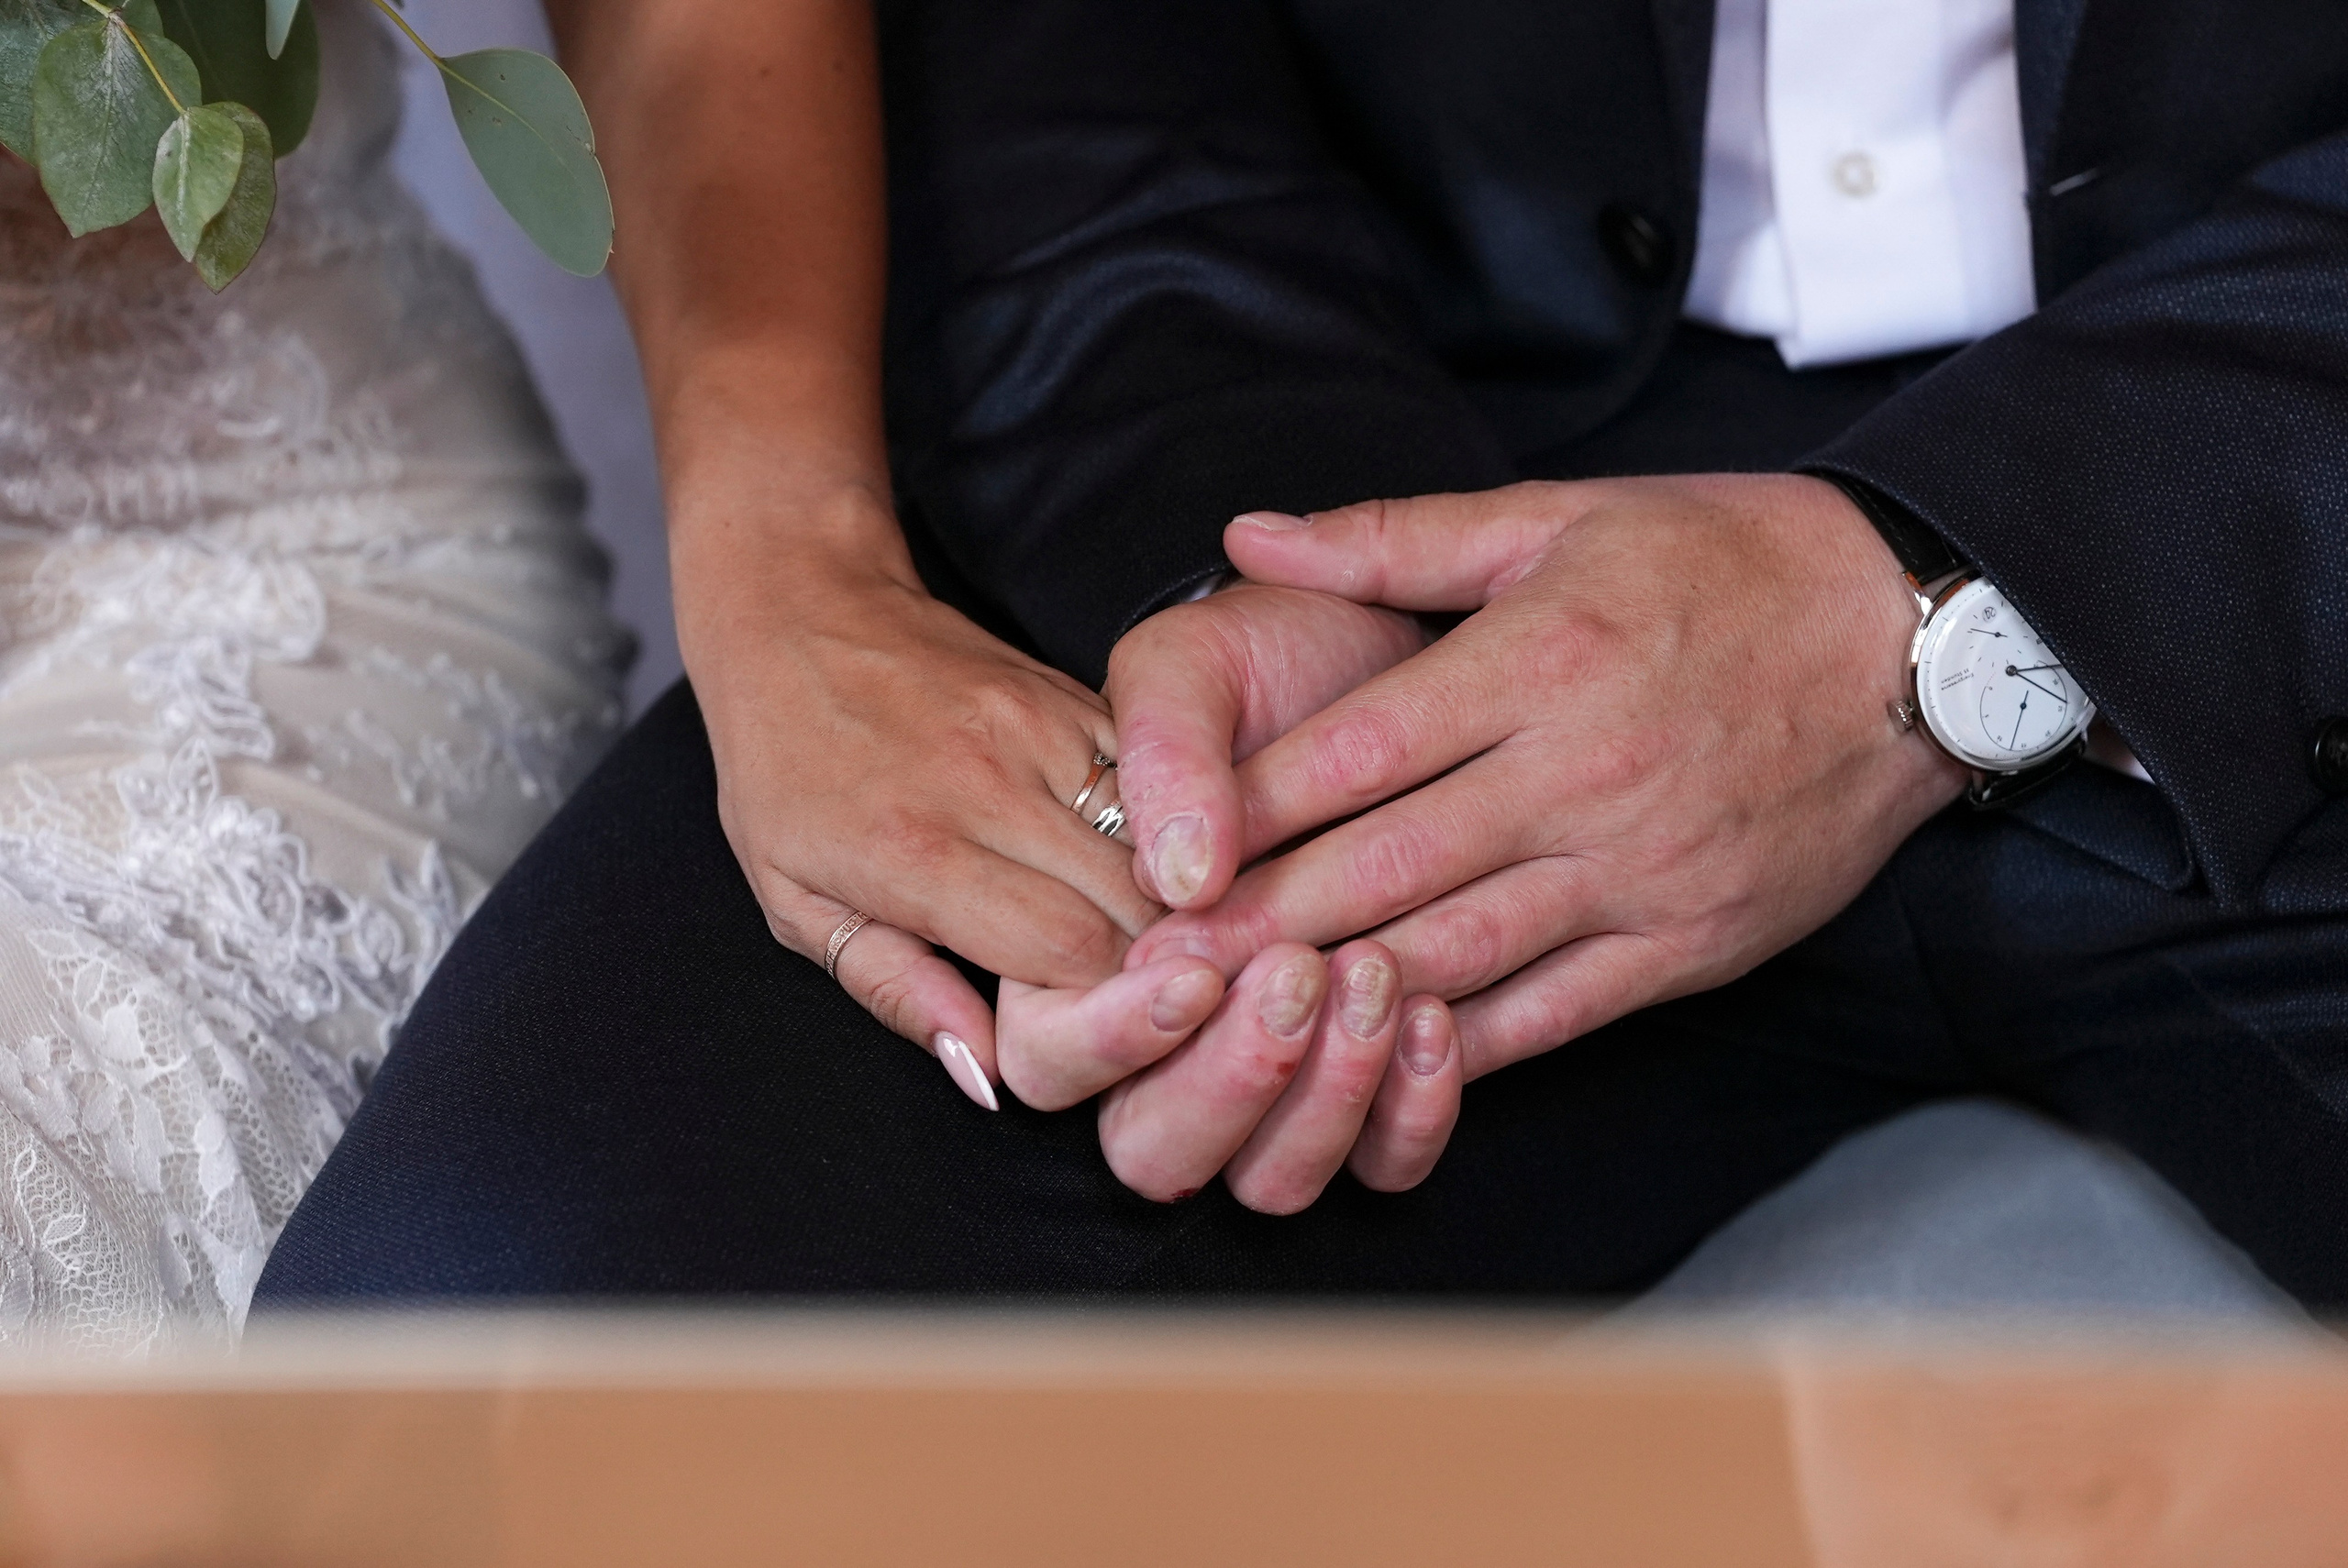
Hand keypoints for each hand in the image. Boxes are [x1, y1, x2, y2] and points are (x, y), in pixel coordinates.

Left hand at [677, 486, 1161, 1103]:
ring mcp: (1044, 729)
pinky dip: (1169, 835)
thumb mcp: (797, 902)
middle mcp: (992, 785)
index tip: (1110, 1032)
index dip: (1108, 1009)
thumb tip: (989, 1076)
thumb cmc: (784, 769)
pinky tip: (1158, 873)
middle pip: (1135, 905)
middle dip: (1157, 966)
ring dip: (1173, 904)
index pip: (1073, 953)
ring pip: (1163, 842)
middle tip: (1156, 1002)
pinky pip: (1157, 780)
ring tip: (1167, 946)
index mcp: (918, 850)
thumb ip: (896, 991)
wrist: (798, 613)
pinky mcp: (1076, 694)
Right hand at [991, 583, 1460, 1209]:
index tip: (1190, 968)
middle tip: (1298, 969)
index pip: (1053, 1057)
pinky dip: (1411, 1115)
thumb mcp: (1195, 663)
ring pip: (1270, 1179)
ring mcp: (1274, 1078)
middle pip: (1155, 1148)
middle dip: (1225, 1081)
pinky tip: (1436, 1019)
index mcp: (1082, 956)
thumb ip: (1162, 750)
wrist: (1395, 656)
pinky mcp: (1375, 1088)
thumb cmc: (1273, 662)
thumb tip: (1179, 877)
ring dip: (1320, 1102)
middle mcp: (1170, 1042)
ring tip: (1374, 974)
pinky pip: (1382, 1168)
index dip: (1113, 1034)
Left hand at [1126, 475, 1967, 1083]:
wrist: (1912, 634)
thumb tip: (1248, 532)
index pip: (1355, 752)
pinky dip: (1466, 1043)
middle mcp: (1583, 770)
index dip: (1245, 814)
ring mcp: (1641, 866)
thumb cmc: (1722, 557)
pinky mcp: (1692, 940)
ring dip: (1341, 993)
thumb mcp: (1559, 514)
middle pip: (1387, 864)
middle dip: (1261, 925)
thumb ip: (1395, 535)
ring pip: (1462, 949)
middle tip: (1158, 970)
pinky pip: (1559, 1010)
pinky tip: (1381, 1059)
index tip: (1159, 859)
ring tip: (1239, 1023)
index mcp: (1538, 659)